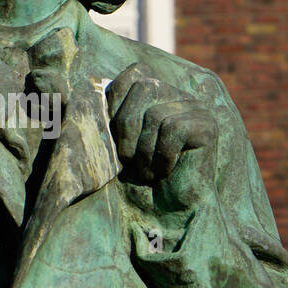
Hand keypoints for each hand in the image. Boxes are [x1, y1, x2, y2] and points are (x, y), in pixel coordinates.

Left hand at [106, 65, 217, 208]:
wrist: (168, 212)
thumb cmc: (140, 179)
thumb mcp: (118, 141)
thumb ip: (112, 113)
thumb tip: (80, 88)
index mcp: (159, 95)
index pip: (134, 74)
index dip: (117, 101)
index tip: (116, 137)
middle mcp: (181, 96)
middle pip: (144, 87)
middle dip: (127, 126)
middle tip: (130, 160)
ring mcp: (197, 109)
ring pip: (156, 114)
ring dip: (144, 151)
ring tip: (149, 172)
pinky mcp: (208, 126)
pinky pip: (173, 129)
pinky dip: (162, 156)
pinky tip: (166, 172)